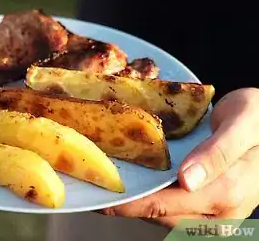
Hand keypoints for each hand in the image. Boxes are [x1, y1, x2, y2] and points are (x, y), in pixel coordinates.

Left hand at [97, 88, 258, 228]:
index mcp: (226, 193)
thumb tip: (186, 181)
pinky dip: (149, 200)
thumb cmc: (258, 119)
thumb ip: (217, 153)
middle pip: (158, 215)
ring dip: (135, 204)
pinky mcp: (207, 209)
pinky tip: (134, 187)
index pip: (162, 206)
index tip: (99, 201)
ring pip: (163, 216)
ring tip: (107, 189)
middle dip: (125, 205)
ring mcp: (213, 215)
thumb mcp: (242, 124)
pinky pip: (171, 210)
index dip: (127, 205)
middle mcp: (218, 213)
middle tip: (94, 190)